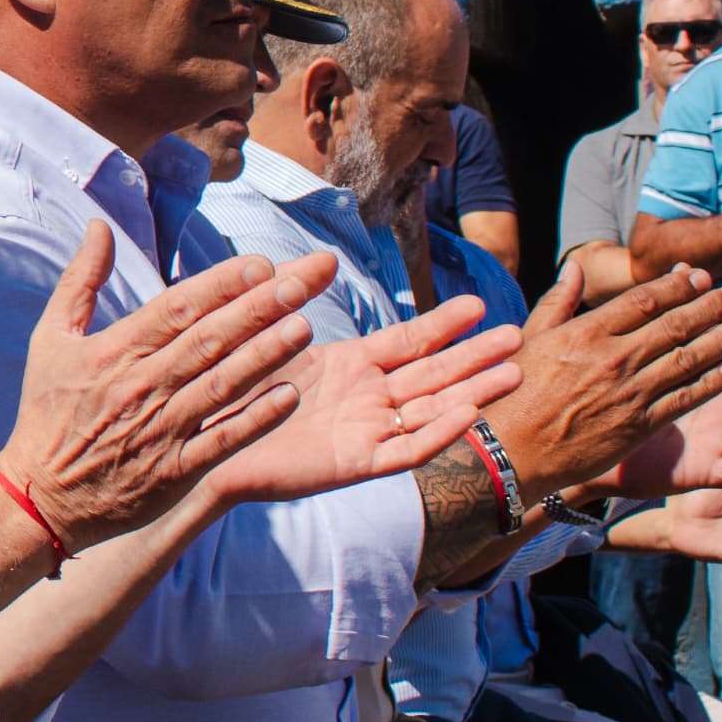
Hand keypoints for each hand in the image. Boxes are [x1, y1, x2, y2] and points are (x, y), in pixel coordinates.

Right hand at [0, 228, 336, 550]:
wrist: (40, 497)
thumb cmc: (48, 413)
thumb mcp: (52, 339)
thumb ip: (80, 280)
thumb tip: (100, 225)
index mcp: (115, 351)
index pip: (177, 308)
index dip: (221, 285)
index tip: (262, 264)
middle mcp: (142, 387)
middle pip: (209, 340)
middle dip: (258, 309)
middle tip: (303, 283)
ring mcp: (161, 431)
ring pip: (221, 385)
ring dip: (265, 356)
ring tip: (305, 326)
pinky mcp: (174, 472)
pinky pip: (222, 441)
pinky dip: (255, 419)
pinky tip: (289, 396)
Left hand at [199, 296, 516, 505]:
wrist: (203, 443)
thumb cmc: (232, 390)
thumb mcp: (268, 336)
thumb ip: (296, 299)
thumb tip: (324, 257)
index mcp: (350, 366)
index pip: (408, 342)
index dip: (444, 325)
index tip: (478, 304)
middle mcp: (366, 398)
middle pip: (433, 374)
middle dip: (475, 356)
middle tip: (519, 336)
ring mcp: (364, 431)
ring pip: (431, 410)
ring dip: (473, 392)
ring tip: (512, 372)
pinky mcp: (354, 464)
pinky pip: (405, 450)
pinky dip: (437, 433)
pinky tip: (467, 412)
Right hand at [483, 264, 721, 497]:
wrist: (509, 452)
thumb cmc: (514, 392)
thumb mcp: (531, 337)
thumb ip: (558, 300)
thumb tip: (576, 268)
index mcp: (587, 331)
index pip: (646, 300)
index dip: (678, 286)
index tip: (701, 275)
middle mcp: (614, 358)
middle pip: (676, 324)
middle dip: (712, 306)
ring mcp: (629, 392)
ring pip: (688, 358)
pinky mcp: (638, 426)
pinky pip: (684, 398)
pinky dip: (711, 381)